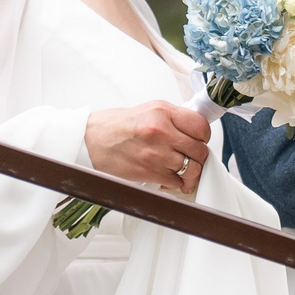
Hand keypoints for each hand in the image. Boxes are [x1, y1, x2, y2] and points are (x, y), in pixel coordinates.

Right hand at [85, 100, 212, 196]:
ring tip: (186, 174)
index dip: (204, 137)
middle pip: (199, 150)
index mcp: (163, 112)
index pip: (201, 126)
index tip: (200, 141)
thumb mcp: (149, 111)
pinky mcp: (149, 172)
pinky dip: (176, 183)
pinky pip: (176, 182)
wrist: (90, 141)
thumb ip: (173, 119)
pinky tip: (169, 179)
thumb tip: (195, 130)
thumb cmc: (117, 126)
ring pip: (191, 169)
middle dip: (199, 158)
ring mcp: (156, 153)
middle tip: (193, 159)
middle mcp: (161, 131)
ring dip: (191, 174)